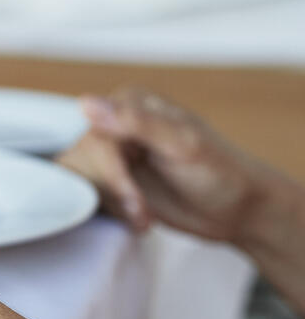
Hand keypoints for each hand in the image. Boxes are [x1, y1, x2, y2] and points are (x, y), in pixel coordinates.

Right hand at [58, 87, 272, 243]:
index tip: (133, 196)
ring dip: (110, 202)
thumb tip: (85, 102)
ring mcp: (114, 153)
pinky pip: (88, 193)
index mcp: (130, 104)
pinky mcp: (115, 179)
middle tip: (141, 209)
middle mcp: (116, 125)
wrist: (239, 212)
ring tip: (142, 215)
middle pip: (82, 157)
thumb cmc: (221, 174)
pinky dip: (110, 210)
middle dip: (111, 189)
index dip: (109, 169)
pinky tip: (137, 216)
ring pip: (79, 176)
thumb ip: (136, 123)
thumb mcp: (183, 145)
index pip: (93, 135)